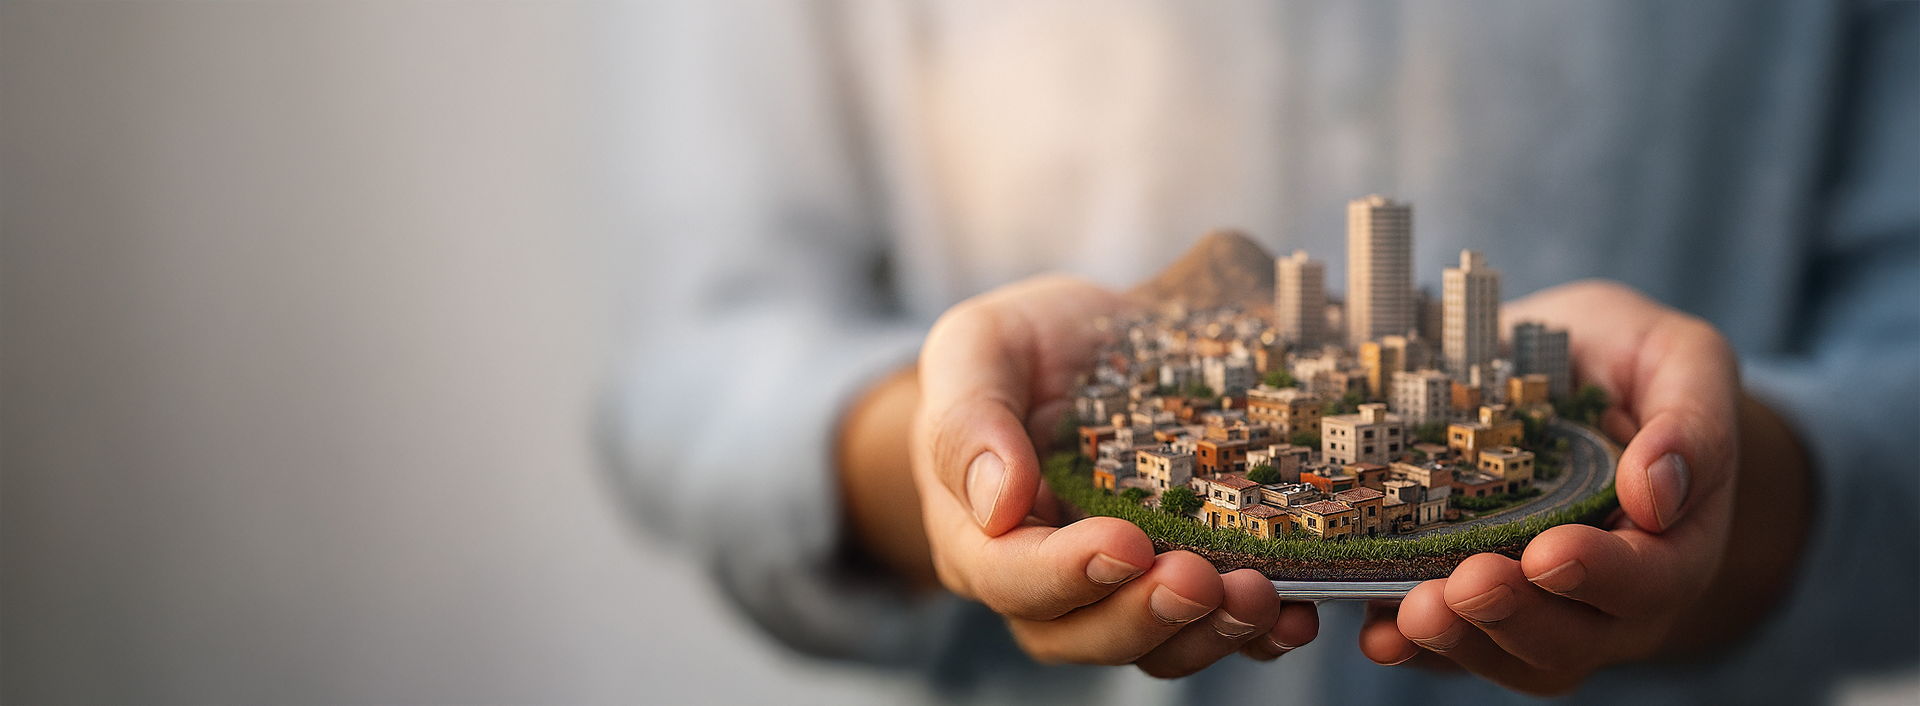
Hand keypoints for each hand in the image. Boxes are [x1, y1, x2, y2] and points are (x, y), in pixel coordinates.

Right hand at [904, 275, 1317, 674]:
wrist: (1081, 347)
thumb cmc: (1017, 350)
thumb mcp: (975, 349)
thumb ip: (968, 420)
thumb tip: (999, 503)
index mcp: (979, 533)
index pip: (1009, 575)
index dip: (1066, 572)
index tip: (1126, 543)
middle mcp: (1044, 581)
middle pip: (1081, 633)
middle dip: (1146, 615)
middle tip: (1201, 579)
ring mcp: (1116, 590)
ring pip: (1153, 648)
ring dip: (1208, 633)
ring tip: (1261, 596)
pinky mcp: (1178, 582)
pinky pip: (1213, 631)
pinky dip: (1256, 635)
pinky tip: (1297, 612)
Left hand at [1358, 280, 1810, 693]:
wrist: (1564, 371)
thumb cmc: (1630, 363)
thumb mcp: (1680, 360)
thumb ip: (1690, 421)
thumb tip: (1656, 491)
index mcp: (1675, 539)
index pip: (1653, 580)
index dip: (1603, 575)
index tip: (1550, 553)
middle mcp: (1611, 594)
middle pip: (1573, 638)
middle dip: (1515, 617)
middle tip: (1467, 586)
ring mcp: (1541, 608)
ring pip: (1509, 654)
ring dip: (1459, 641)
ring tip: (1414, 609)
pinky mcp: (1475, 604)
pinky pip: (1448, 644)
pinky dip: (1410, 642)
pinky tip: (1376, 628)